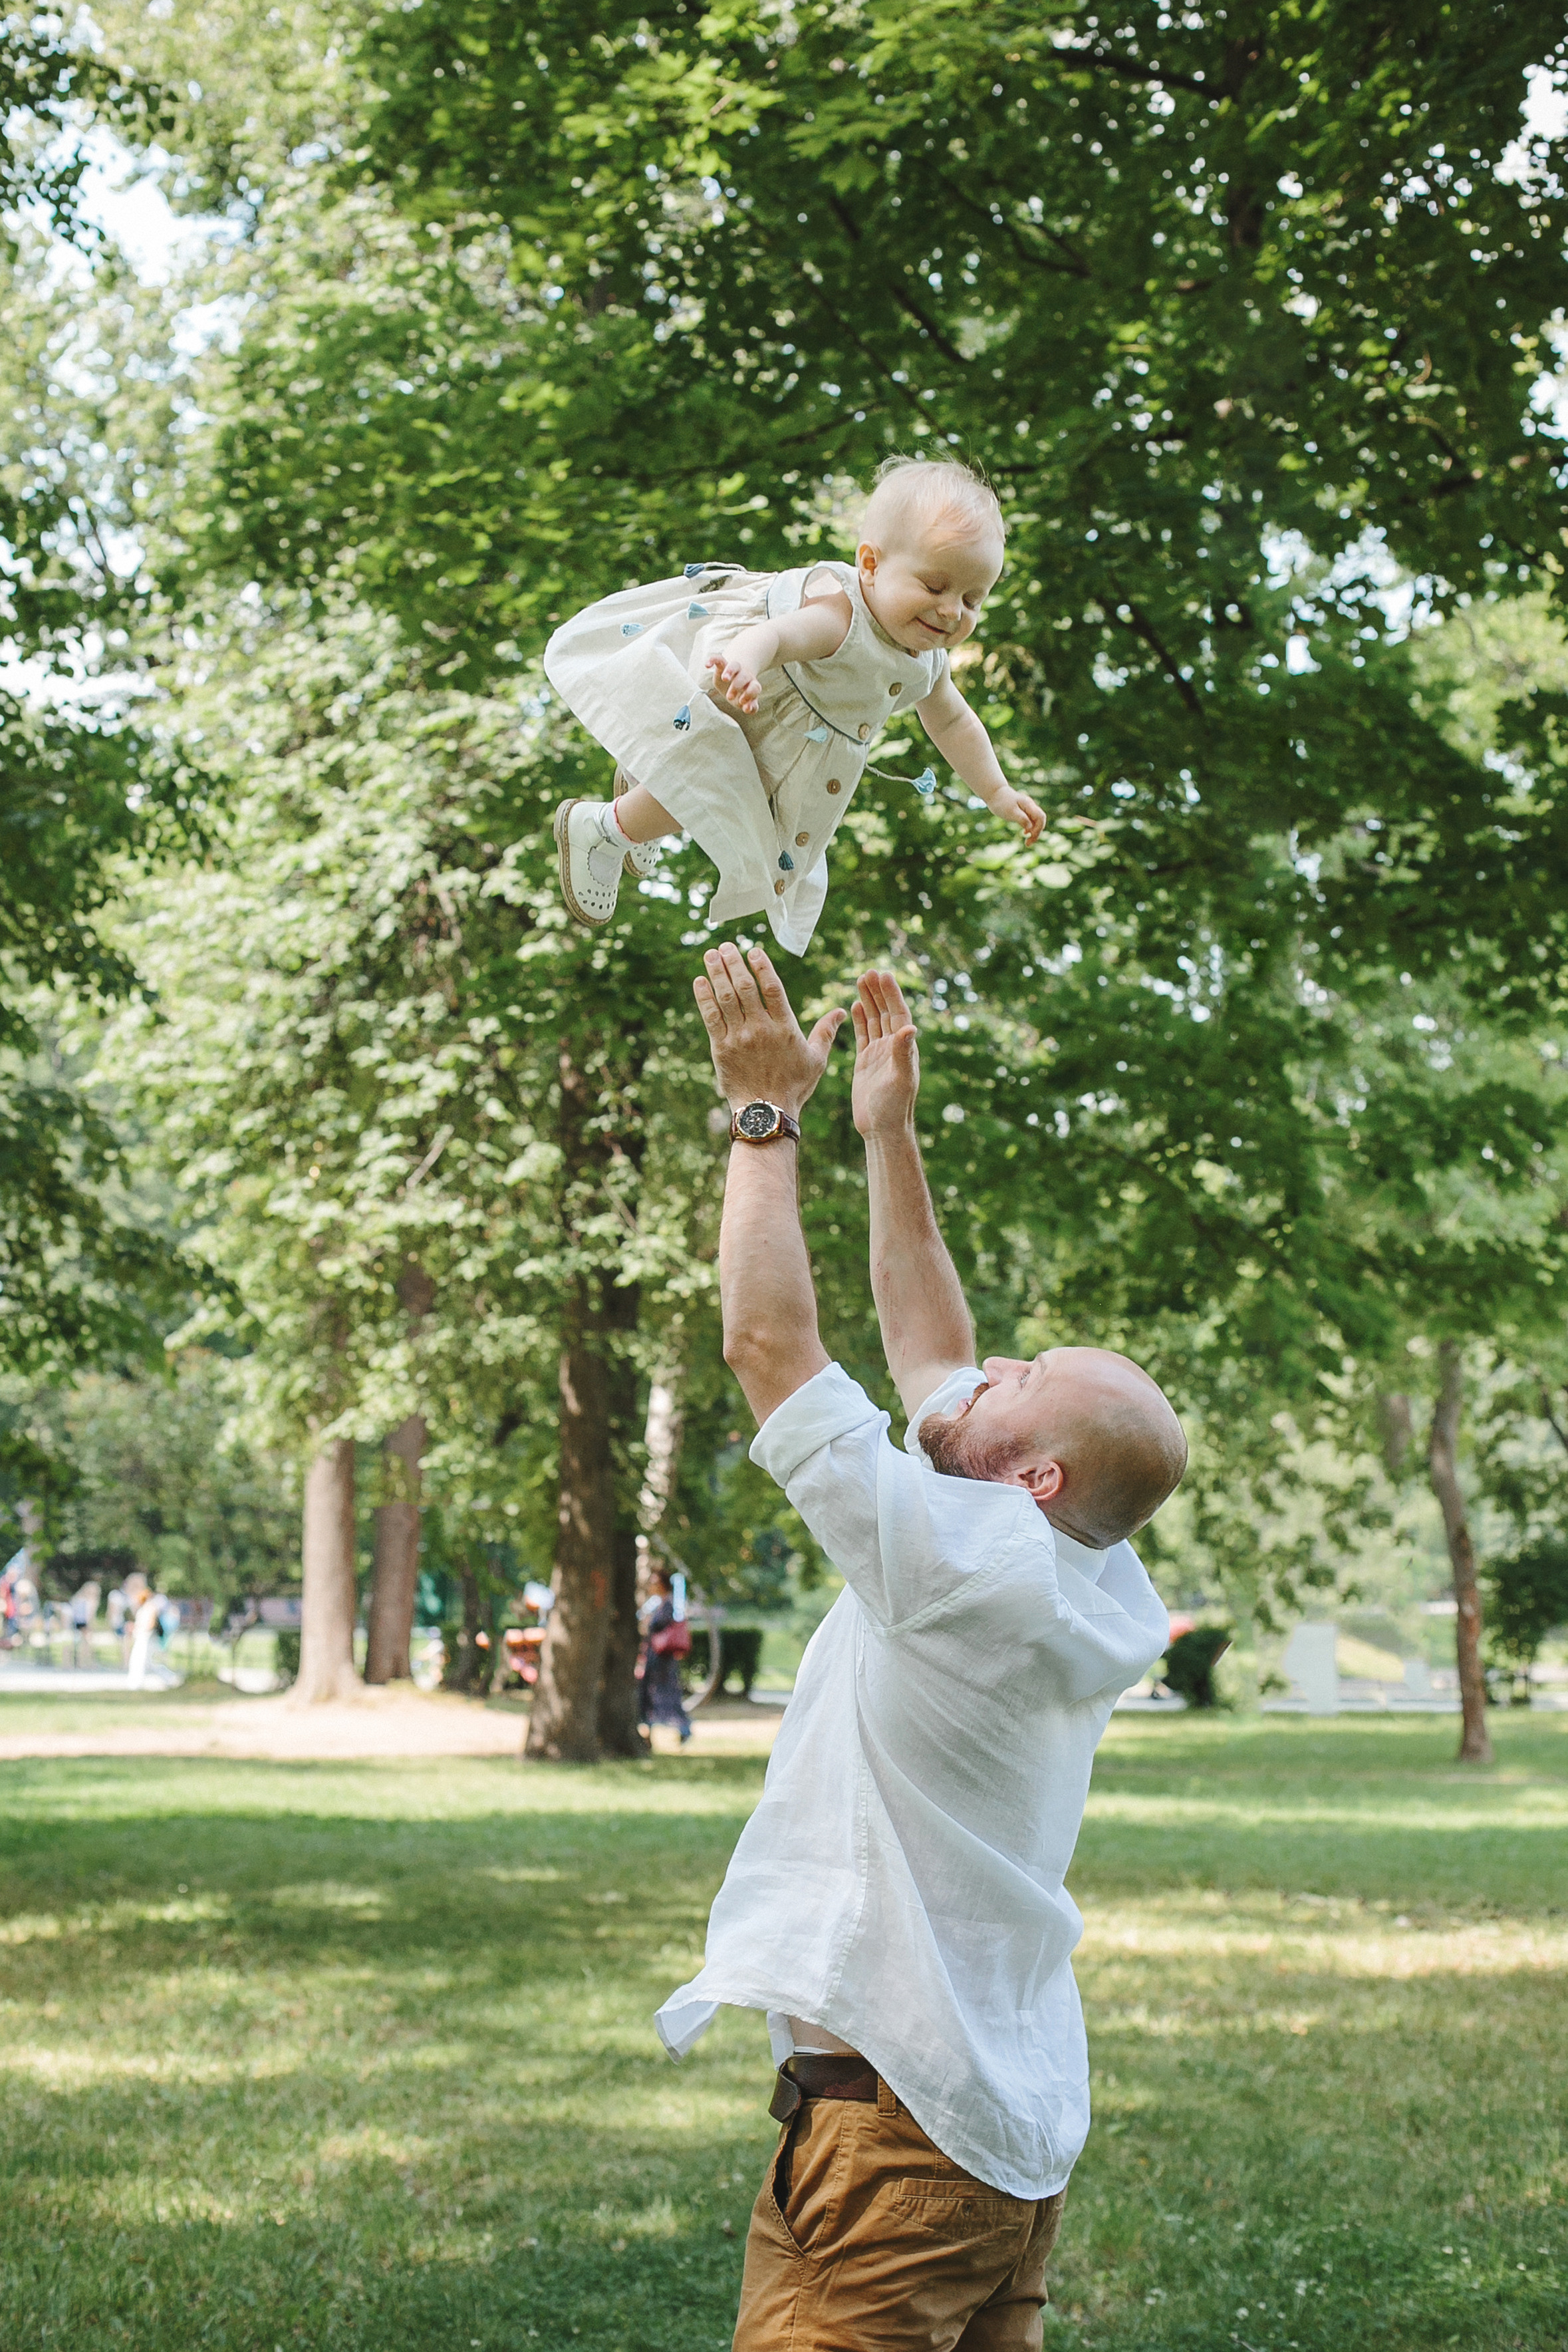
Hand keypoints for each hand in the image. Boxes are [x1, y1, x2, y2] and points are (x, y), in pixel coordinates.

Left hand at [694, 942, 845, 1115]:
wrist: (766, 1112)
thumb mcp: (816, 1060)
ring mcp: (739, 1038)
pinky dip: (704, 998)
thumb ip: (825, 1032)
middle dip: (734, 963)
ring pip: (726, 999)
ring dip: (717, 973)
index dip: (762, 967)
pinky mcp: (721, 1049)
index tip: (753, 950)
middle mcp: (761, 1030)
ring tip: (711, 954)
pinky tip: (700, 981)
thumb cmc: (794, 1086)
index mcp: (785, 1028)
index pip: (773, 989)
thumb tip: (841, 1011)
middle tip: (726, 946)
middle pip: (745, 988)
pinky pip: (711, 1018)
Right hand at [710, 624, 774, 715]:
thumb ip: (750, 706)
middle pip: (744, 676)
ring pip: (735, 665)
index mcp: (752, 685)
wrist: (735, 683)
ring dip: (730, 671)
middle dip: (737, 686)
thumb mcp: (745, 703)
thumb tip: (748, 708)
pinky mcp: (724, 664)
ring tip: (724, 679)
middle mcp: (745, 676)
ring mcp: (735, 669)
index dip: (749, 694)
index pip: (754, 687)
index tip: (741, 702)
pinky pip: (719, 658)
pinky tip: (707, 665)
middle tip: (729, 697)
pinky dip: (713, 660)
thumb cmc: (741, 695)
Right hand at [851, 970, 919, 1138]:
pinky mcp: (866, 1063)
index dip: (892, 994)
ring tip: (862, 980)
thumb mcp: (900, 1079)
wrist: (881, 1129)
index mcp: (904, 1048)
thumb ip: (904, 1053)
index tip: (884, 975)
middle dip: (879, 992)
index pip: (899, 1014)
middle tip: (870, 971)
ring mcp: (879, 1054)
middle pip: (887, 1012)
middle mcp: (893, 1048)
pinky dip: (862, 1020)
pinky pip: (864, 1035)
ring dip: (870, 1001)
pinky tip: (856, 1006)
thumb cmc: (894, 1107)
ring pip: (875, 1021)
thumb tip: (910, 1028)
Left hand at [991, 786, 1046, 845]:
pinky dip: (1029, 828)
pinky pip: (1030, 821)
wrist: (994, 793)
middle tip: (1028, 844)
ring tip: (1027, 842)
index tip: (1029, 836)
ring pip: (1036, 821)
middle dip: (1037, 833)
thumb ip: (1022, 819)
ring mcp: (1027, 808)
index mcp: (1029, 805)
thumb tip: (1031, 828)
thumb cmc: (1001, 802)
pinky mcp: (1022, 811)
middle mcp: (1030, 806)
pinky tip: (1025, 833)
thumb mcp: (1010, 812)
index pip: (1040, 818)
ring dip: (1033, 832)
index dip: (1038, 829)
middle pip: (1040, 820)